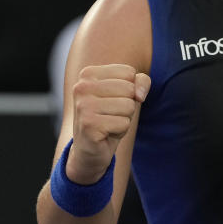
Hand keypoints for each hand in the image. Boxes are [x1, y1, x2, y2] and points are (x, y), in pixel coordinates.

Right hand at [68, 64, 149, 183]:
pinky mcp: (89, 124)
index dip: (130, 90)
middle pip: (130, 89)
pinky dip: (120, 131)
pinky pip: (124, 123)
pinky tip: (106, 133)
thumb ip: (140, 82)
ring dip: (124, 119)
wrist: (89, 150)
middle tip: (111, 115)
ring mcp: (83, 106)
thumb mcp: (127, 95)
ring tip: (108, 124)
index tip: (112, 100)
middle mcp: (82, 87)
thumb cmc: (109, 117)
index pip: (129, 72)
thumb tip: (139, 94)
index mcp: (88, 74)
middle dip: (127, 105)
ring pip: (129, 106)